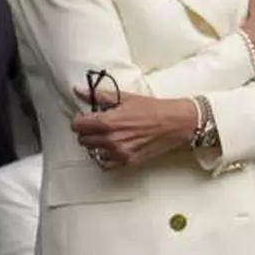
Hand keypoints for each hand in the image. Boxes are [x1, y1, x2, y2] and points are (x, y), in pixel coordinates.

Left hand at [71, 90, 198, 169]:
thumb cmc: (154, 108)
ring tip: (109, 135)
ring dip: (97, 144)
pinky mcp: (127, 161)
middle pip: (83, 140)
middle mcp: (110, 139)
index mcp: (108, 122)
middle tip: (98, 125)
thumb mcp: (127, 98)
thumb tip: (79, 90)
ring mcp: (118, 153)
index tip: (86, 116)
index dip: (79, 119)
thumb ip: (100, 96)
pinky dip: (106, 156)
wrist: (177, 123)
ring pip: (93, 151)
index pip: (77, 125)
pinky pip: (105, 163)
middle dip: (87, 131)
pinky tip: (114, 147)